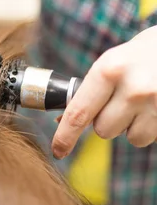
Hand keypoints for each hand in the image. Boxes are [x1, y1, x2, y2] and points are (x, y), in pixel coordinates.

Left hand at [52, 26, 156, 158]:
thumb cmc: (144, 54)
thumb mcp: (114, 62)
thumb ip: (91, 90)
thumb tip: (63, 122)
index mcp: (109, 69)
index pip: (79, 113)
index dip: (65, 136)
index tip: (58, 150)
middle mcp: (133, 88)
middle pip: (103, 130)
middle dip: (108, 121)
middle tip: (121, 100)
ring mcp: (156, 103)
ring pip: (131, 137)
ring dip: (132, 126)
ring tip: (143, 101)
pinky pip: (150, 137)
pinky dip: (151, 127)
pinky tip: (155, 105)